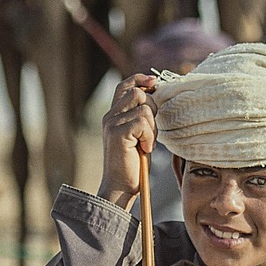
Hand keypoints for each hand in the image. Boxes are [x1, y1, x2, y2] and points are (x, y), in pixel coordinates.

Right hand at [98, 74, 157, 209]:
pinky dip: (150, 137)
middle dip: (153, 110)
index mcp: (114, 115)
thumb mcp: (138, 136)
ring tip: (146, 144)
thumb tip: (154, 96)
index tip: (154, 81)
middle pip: (139, 94)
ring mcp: (112, 124)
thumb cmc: (132, 164)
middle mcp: (110, 116)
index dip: (140, 79)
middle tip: (150, 134)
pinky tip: (145, 149)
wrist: (119, 186)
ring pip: (144, 108)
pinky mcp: (117, 133)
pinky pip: (143, 123)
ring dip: (152, 127)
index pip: (125, 86)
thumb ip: (141, 117)